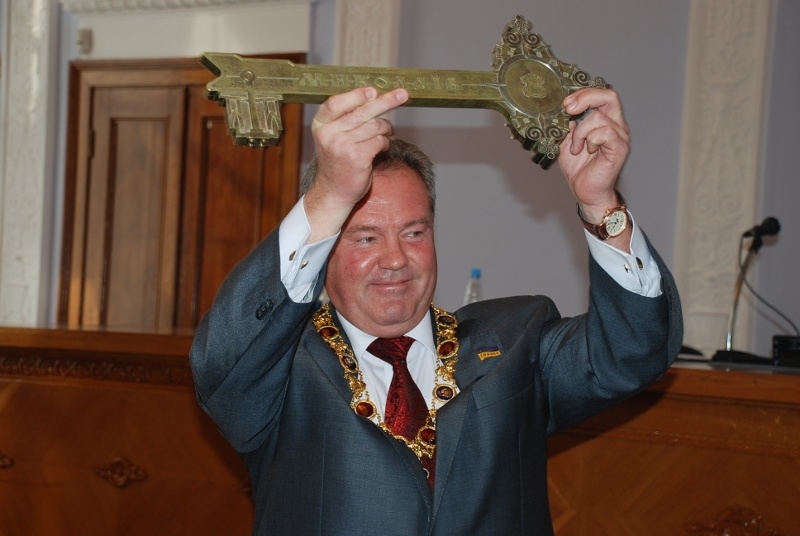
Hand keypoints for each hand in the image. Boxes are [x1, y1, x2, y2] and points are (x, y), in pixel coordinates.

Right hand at [305, 87, 408, 241]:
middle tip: (403, 94)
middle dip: (387, 101)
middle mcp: (329, 134)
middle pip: (362, 111)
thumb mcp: (333, 136)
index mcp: (320, 124)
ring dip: (386, 130)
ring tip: (385, 135)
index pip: (336, 102)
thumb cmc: (338, 161)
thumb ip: (346, 118)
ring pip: (375, 126)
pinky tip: (381, 149)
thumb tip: (373, 96)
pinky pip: (380, 141)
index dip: (356, 95)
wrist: (334, 191)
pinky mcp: (357, 158)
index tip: (373, 91)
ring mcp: (342, 146)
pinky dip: (385, 143)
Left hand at [558, 88, 629, 222]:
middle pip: (609, 96)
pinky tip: (587, 151)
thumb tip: (561, 109)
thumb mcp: (567, 141)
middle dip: (586, 98)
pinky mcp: (620, 148)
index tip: (565, 104)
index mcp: (605, 120)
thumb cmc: (579, 168)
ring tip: (577, 147)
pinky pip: (605, 133)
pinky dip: (590, 140)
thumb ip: (567, 124)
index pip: (601, 94)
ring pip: (599, 118)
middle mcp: (616, 124)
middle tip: (569, 109)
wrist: (585, 191)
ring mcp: (620, 136)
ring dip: (580, 132)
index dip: (583, 94)